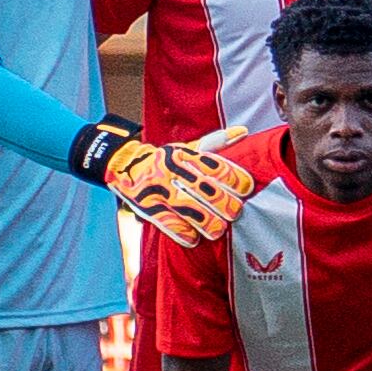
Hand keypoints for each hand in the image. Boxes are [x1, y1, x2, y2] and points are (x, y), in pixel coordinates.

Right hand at [94, 132, 250, 244]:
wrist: (124, 164)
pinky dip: (183, 233)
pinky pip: (168, 223)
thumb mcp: (188, 147)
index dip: (235, 179)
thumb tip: (243, 131)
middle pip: (205, 190)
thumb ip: (216, 142)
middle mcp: (173, 171)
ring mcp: (159, 190)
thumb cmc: (166, 158)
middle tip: (235, 213)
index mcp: (185, 155)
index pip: (216, 167)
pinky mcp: (147, 206)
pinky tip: (194, 239)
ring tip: (218, 229)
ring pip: (189, 209)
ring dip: (208, 222)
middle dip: (225, 204)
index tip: (247, 189)